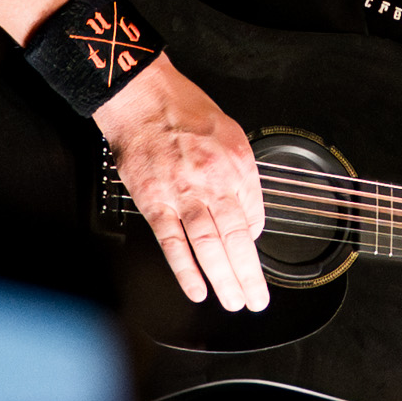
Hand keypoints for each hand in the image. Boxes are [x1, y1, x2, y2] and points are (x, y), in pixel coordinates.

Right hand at [94, 55, 268, 311]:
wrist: (144, 97)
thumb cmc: (184, 111)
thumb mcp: (231, 134)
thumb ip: (242, 175)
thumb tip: (248, 212)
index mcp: (237, 166)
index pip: (255, 215)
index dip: (255, 239)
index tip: (253, 253)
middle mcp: (215, 183)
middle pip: (238, 238)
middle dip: (250, 274)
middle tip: (257, 299)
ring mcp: (184, 195)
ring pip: (210, 246)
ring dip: (225, 279)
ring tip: (234, 302)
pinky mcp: (154, 202)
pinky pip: (172, 243)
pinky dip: (186, 270)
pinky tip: (197, 289)